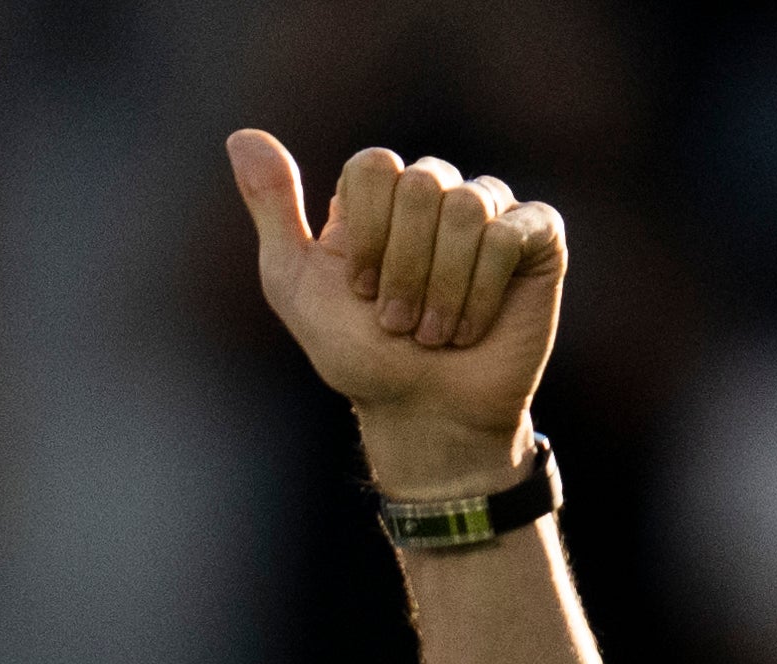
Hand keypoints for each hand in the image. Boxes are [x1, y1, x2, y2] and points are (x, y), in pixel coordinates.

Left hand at [228, 130, 563, 496]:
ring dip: (441, 288)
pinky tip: (471, 329)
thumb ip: (272, 208)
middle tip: (397, 324)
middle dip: (403, 269)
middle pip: (421, 183)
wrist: (423, 415)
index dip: (366, 234)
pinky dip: (482, 292)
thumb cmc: (359, 356)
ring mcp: (491, 210)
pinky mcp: (537, 236)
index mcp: (380, 196)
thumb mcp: (294, 284)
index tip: (359, 290)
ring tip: (432, 334)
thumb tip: (240, 135)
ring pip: (467, 207)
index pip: (373, 164)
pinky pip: (510, 232)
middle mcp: (437, 193)